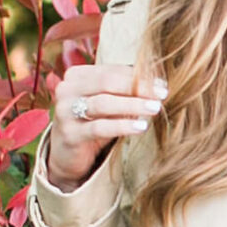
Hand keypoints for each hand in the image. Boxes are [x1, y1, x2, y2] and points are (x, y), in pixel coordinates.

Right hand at [43, 56, 165, 189]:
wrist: (67, 156)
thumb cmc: (93, 124)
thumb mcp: (108, 104)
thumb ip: (124, 91)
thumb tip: (159, 83)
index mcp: (77, 75)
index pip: (112, 70)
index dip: (138, 75)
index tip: (162, 84)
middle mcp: (67, 89)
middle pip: (107, 82)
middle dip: (137, 87)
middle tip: (162, 94)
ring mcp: (65, 111)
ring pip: (104, 103)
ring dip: (133, 105)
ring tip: (155, 108)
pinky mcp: (70, 134)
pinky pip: (100, 127)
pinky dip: (122, 126)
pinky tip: (140, 127)